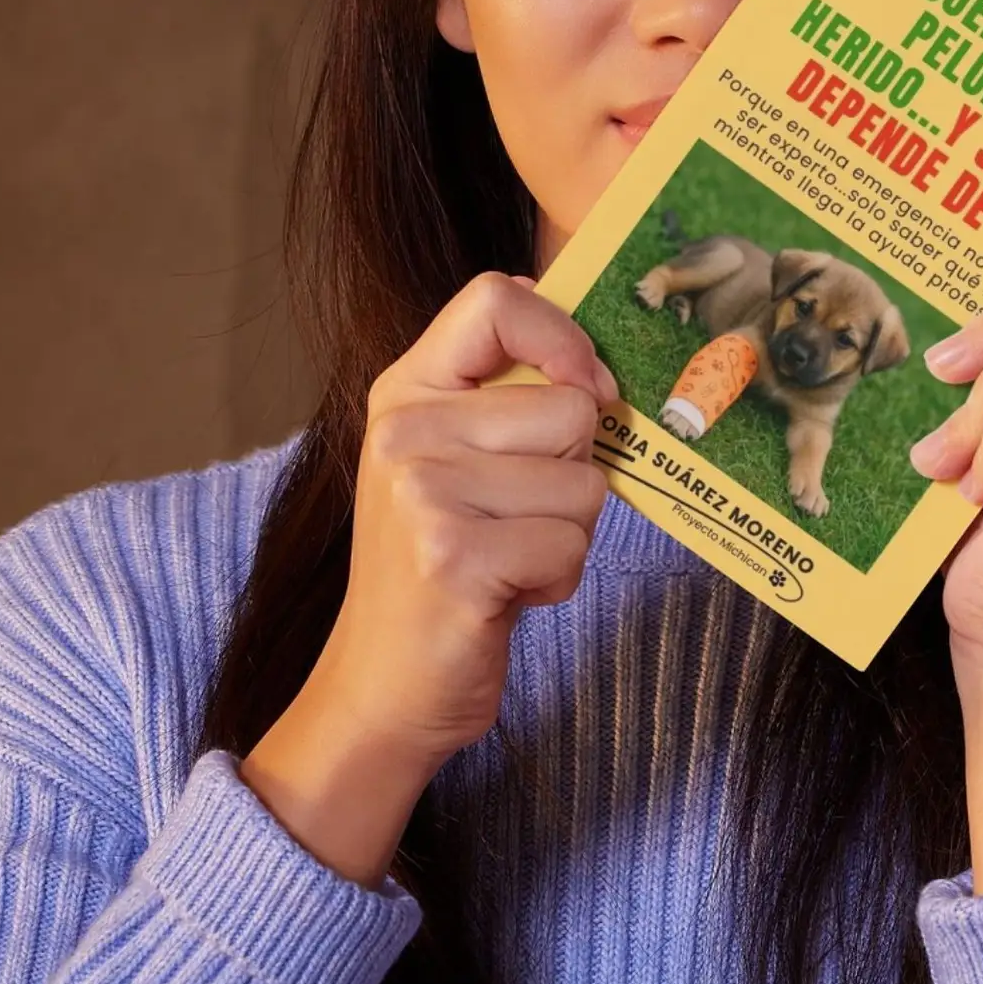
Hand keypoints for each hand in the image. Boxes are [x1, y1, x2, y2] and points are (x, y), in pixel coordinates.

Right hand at [314, 271, 617, 773]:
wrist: (383, 684)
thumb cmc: (443, 563)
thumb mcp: (456, 460)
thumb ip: (508, 399)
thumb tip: (598, 372)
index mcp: (406, 390)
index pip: (495, 299)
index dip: (562, 337)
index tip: (582, 389)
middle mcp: (405, 432)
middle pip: (570, 406)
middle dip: (574, 471)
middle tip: (515, 516)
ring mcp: (424, 494)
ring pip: (583, 484)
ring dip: (567, 533)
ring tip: (507, 556)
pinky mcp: (456, 559)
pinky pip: (572, 545)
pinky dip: (557, 578)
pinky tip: (505, 594)